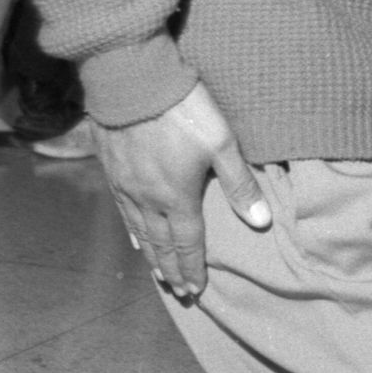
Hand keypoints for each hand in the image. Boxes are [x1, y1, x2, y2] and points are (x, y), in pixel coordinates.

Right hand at [94, 80, 270, 300]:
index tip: (196, 291)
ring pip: (139, 232)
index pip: (187, 244)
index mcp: (177, 198)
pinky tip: (133, 239)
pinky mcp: (111, 170)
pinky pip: (122, 211)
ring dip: (151, 256)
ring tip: (158, 274)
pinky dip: (131, 231)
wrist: (130, 79)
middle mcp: (148, 200)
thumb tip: (260, 222)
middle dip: (171, 270)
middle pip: (161, 244)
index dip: (192, 268)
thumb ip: (240, 184)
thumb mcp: (221, 142)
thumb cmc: (182, 109)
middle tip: (178, 292)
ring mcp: (126, 186)